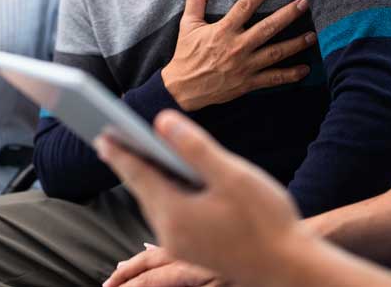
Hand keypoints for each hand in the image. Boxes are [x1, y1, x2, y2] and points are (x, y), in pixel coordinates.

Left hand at [95, 110, 310, 285]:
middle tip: (107, 139)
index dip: (119, 151)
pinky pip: (167, 216)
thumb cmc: (267, 221)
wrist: (290, 270)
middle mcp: (170, 232)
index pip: (138, 174)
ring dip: (143, 179)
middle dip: (126, 163)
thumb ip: (195, 147)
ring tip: (133, 157)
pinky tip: (167, 183)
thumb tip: (161, 120)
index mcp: (174, 212)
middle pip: (141, 190)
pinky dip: (161, 194)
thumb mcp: (232, 176)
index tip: (101, 133)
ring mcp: (181, 244)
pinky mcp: (194, 250)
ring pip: (154, 204)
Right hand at [162, 0, 314, 110]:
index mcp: (223, 31)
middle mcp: (236, 47)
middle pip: (268, 28)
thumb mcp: (187, 24)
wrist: (182, 89)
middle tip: (304, 3)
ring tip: (312, 35)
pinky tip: (305, 69)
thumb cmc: (186, 54)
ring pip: (275, 53)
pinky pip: (273, 79)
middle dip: (288, 15)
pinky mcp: (248, 83)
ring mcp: (244, 66)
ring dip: (296, 44)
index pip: (245, 6)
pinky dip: (290, 75)